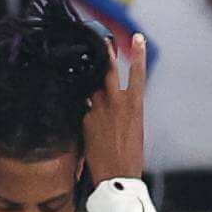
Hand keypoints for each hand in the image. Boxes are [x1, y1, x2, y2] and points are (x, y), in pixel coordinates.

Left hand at [82, 30, 148, 183]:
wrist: (117, 173)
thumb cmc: (129, 153)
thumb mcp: (133, 126)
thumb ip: (123, 109)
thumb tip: (107, 100)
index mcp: (136, 103)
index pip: (137, 72)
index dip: (137, 53)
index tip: (136, 38)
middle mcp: (117, 102)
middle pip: (108, 72)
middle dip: (105, 55)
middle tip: (102, 39)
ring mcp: (99, 110)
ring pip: (92, 89)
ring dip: (88, 80)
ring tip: (83, 65)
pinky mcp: (85, 120)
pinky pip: (81, 108)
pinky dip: (80, 107)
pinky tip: (74, 107)